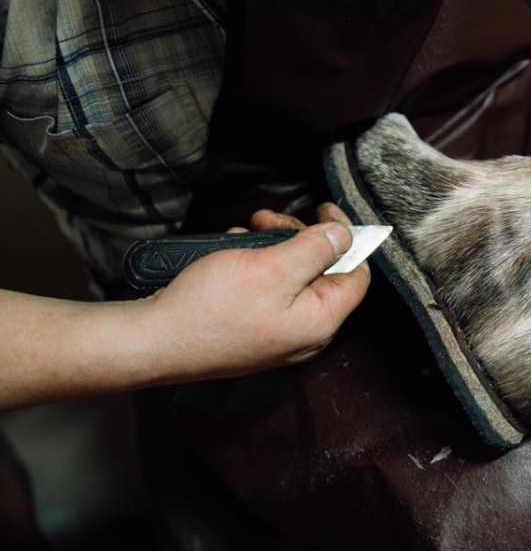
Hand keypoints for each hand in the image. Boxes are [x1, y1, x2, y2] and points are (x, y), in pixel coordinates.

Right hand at [140, 203, 369, 383]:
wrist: (154, 340)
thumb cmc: (211, 309)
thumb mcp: (271, 268)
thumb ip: (315, 249)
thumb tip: (344, 235)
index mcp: (320, 322)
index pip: (357, 275)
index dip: (347, 238)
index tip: (325, 210)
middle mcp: (305, 333)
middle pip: (324, 272)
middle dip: (300, 237)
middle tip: (271, 218)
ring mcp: (279, 333)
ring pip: (293, 276)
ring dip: (274, 246)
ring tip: (246, 231)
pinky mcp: (254, 328)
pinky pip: (269, 289)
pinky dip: (256, 264)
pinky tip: (233, 250)